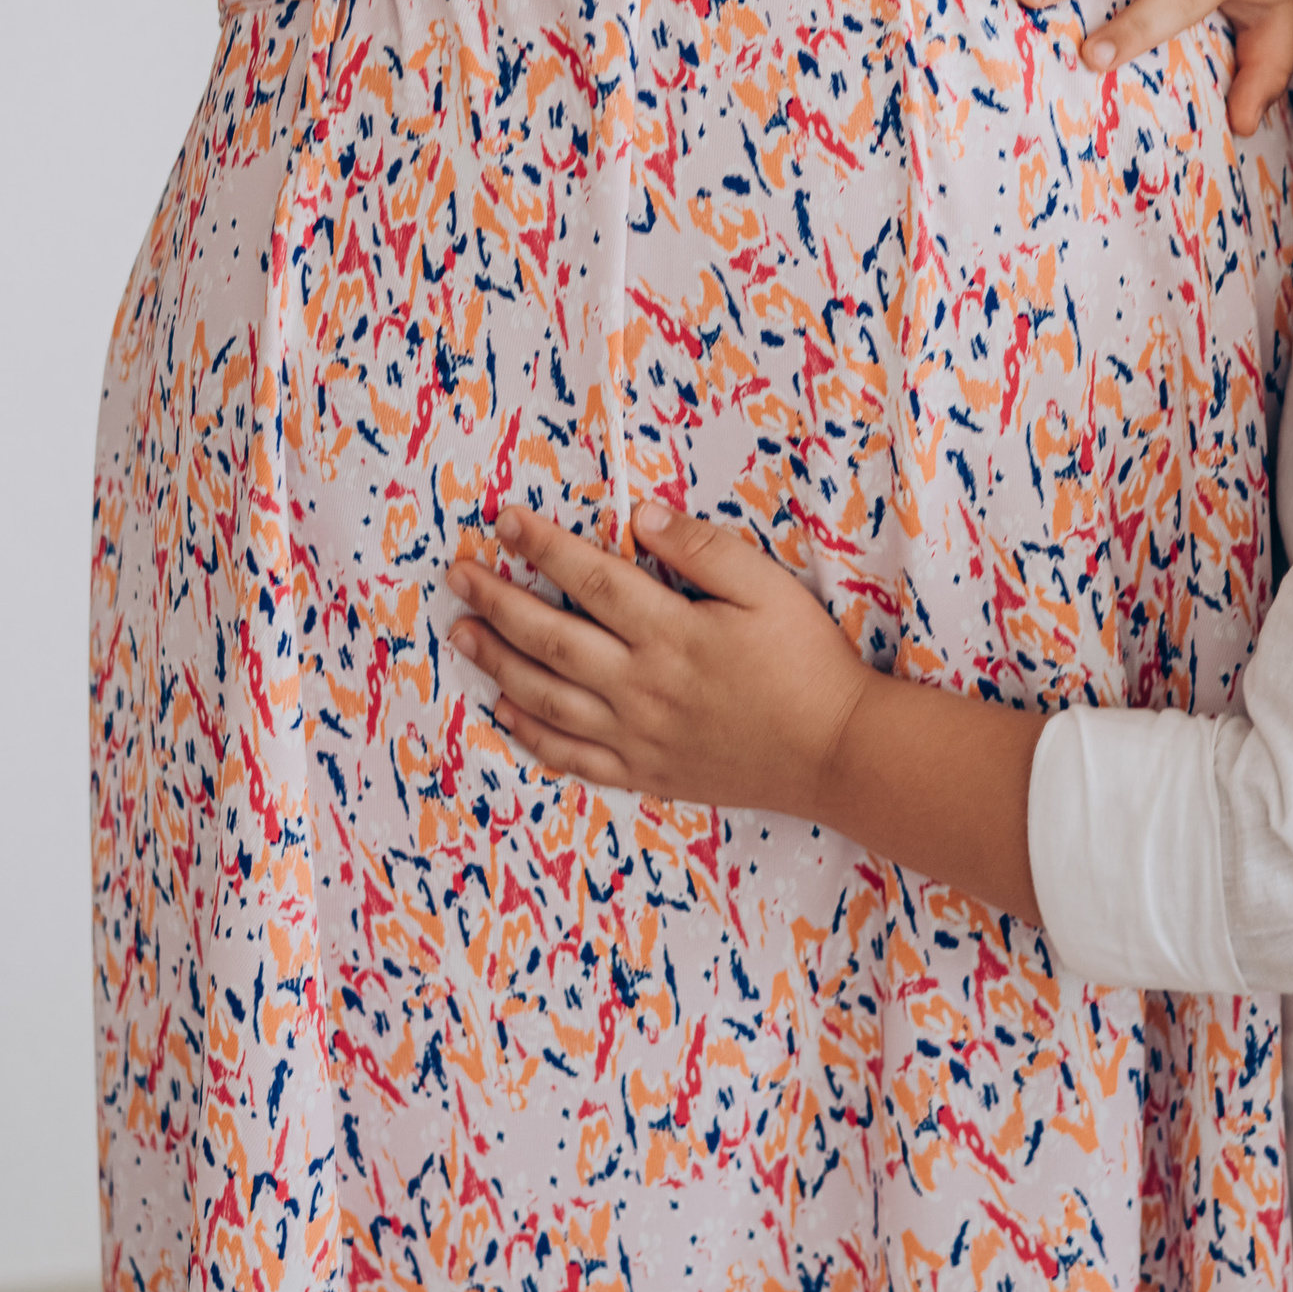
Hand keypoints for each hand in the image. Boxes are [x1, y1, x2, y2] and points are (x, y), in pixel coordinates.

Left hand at [447, 501, 872, 819]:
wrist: (834, 752)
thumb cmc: (807, 662)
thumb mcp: (768, 588)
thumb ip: (704, 549)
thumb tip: (641, 518)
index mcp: (672, 633)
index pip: (591, 580)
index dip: (543, 547)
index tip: (504, 522)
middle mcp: (642, 686)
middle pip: (551, 638)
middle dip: (497, 601)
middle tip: (458, 574)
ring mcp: (638, 736)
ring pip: (547, 699)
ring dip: (498, 664)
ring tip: (463, 634)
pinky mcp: (645, 773)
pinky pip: (572, 758)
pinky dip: (532, 735)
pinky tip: (506, 712)